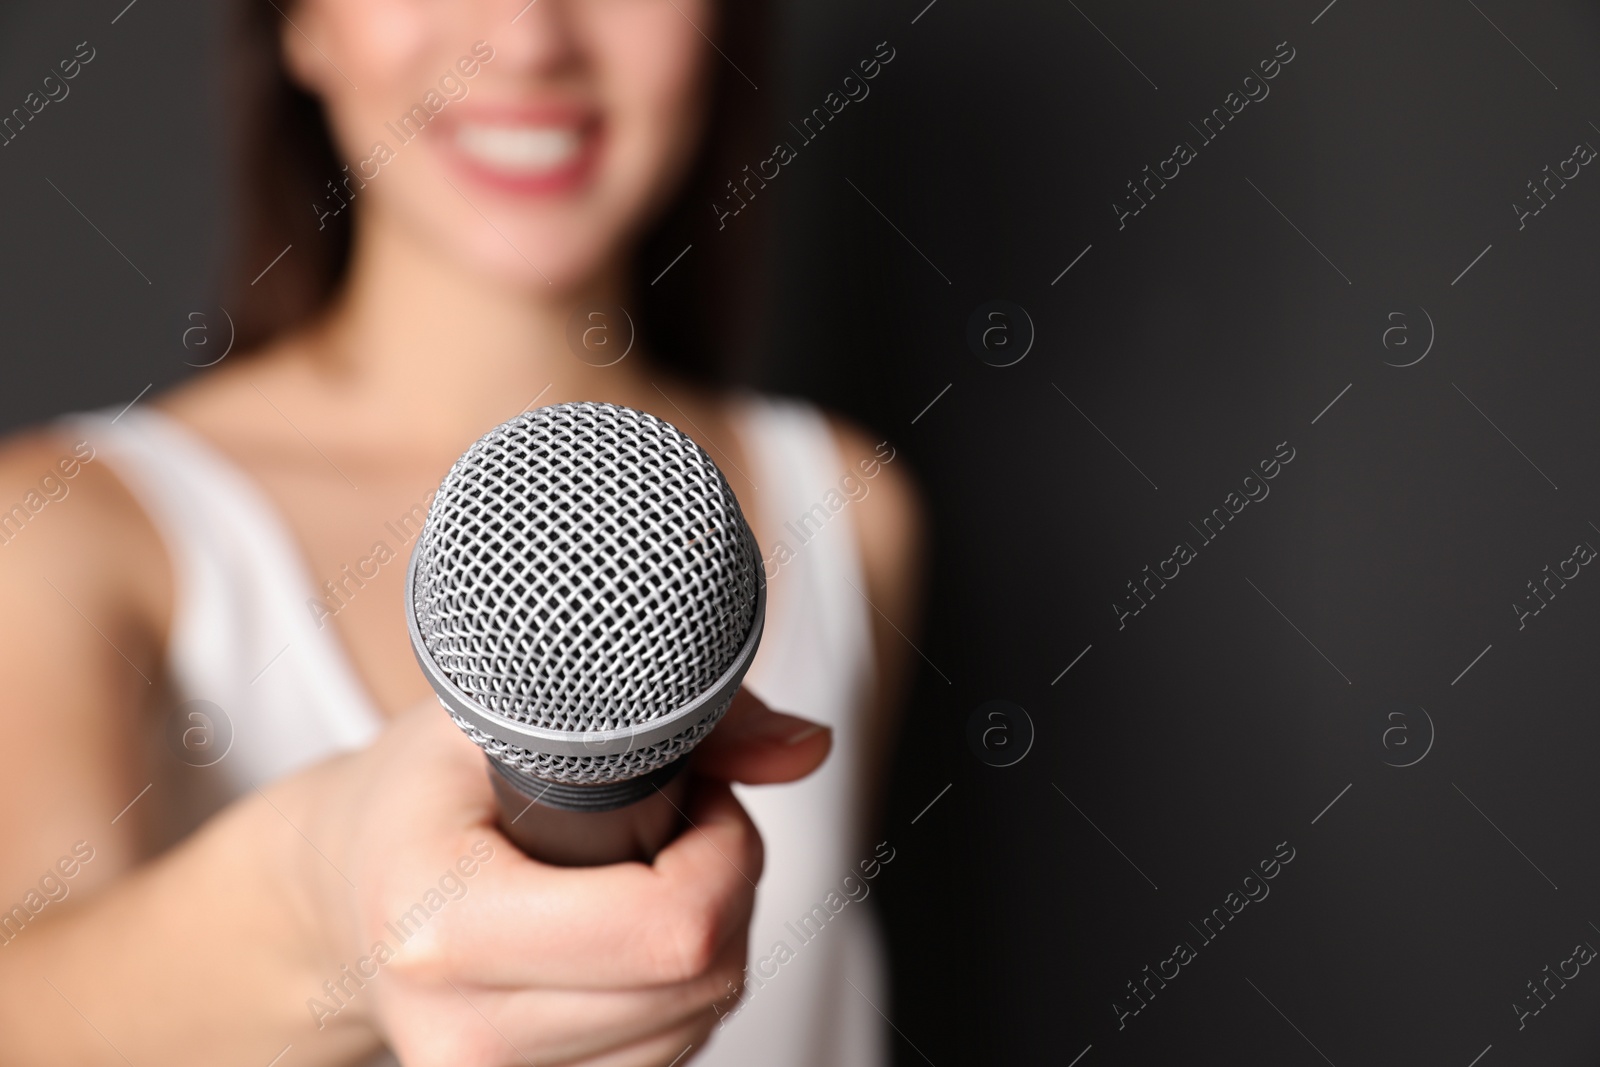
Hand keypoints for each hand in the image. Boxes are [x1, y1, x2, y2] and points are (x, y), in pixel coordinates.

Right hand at [277, 689, 828, 1065]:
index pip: (670, 931)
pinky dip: (682, 993)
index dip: (723, 852)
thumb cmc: (427, 791)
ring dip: (710, 941)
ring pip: (700, 1025)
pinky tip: (632, 935)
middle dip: (727, 887)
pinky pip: (671, 1057)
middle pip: (702, 982)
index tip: (696, 793)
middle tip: (678, 821)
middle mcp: (462, 1032)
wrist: (342, 889)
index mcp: (445, 923)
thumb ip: (683, 716)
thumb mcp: (518, 710)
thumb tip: (809, 747)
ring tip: (645, 870)